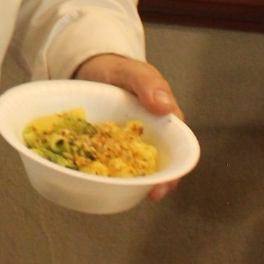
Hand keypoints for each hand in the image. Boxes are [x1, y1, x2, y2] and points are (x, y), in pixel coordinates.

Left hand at [72, 53, 182, 200]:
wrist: (87, 69)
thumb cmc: (115, 69)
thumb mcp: (130, 71)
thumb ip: (146, 83)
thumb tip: (165, 106)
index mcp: (162, 119)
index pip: (176, 148)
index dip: (172, 171)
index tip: (162, 184)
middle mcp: (147, 135)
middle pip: (157, 166)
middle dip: (155, 183)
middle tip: (146, 195)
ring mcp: (125, 143)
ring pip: (133, 169)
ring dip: (129, 183)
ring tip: (119, 193)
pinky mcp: (104, 146)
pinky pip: (106, 162)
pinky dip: (103, 173)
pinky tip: (93, 181)